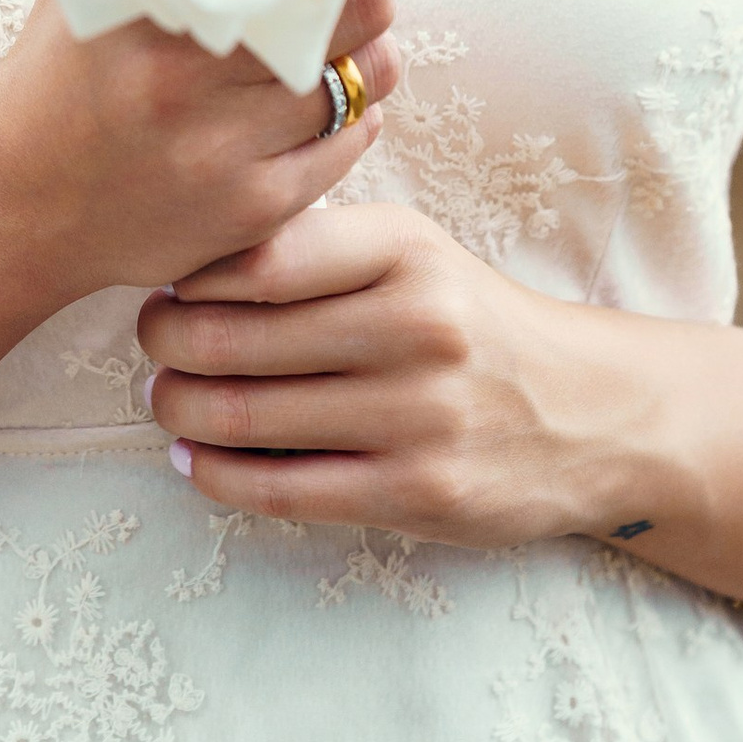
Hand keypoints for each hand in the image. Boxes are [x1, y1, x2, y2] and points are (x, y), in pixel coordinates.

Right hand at [0, 0, 401, 299]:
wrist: (15, 203)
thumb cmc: (54, 75)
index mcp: (152, 15)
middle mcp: (190, 86)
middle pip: (354, 13)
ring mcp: (225, 155)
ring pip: (362, 82)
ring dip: (369, 54)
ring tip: (346, 41)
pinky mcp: (252, 211)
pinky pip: (346, 148)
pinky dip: (353, 117)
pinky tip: (328, 100)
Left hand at [139, 199, 648, 547]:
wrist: (590, 411)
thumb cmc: (469, 322)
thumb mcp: (412, 253)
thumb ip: (316, 249)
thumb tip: (183, 269)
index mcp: (404, 249)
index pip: (259, 254)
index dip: (189, 275)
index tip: (169, 283)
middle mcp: (416, 325)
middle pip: (234, 338)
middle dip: (165, 346)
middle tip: (152, 346)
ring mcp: (419, 415)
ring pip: (245, 416)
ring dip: (179, 411)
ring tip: (167, 400)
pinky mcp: (419, 492)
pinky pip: (281, 489)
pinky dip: (216, 476)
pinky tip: (195, 461)